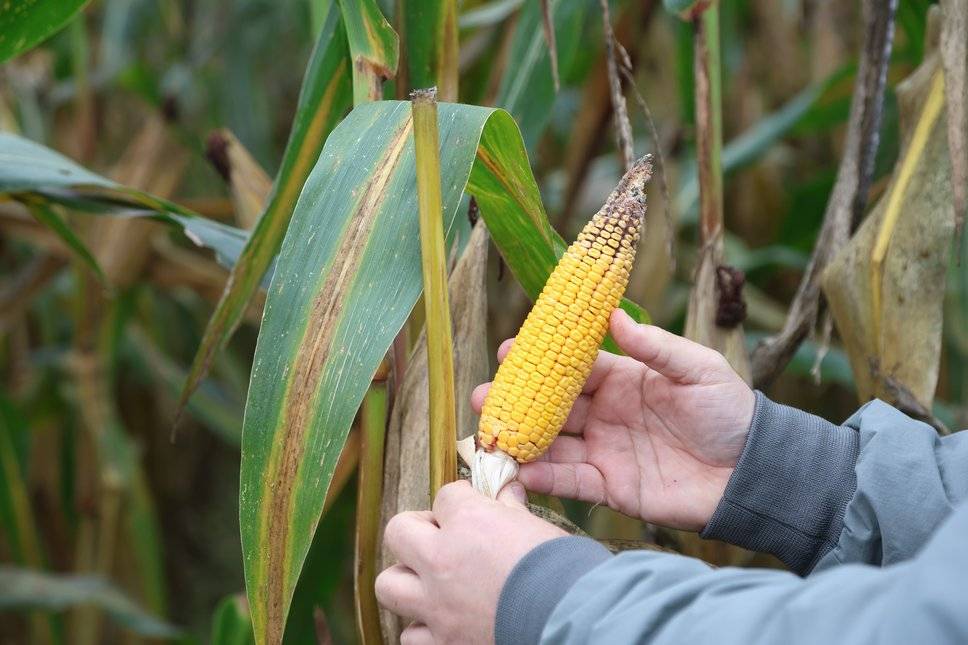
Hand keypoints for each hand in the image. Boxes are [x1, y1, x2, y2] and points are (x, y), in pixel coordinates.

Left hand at [376, 480, 565, 643]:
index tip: (474, 507)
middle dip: (416, 530)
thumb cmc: (564, 569)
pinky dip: (422, 627)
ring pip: (388, 585)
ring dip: (407, 580)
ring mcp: (438, 605)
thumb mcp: (539, 528)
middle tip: (438, 537)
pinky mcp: (444, 642)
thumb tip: (507, 492)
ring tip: (431, 581)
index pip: (446, 495)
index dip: (461, 500)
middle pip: (398, 530)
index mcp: (469, 522)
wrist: (574, 620)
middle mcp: (443, 560)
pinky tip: (443, 619)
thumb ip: (512, 511)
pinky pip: (410, 635)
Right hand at [472, 308, 754, 530]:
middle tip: (483, 396)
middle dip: (515, 401)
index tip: (508, 352)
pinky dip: (545, 478)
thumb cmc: (730, 413)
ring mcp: (605, 451)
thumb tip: (614, 316)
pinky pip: (571, 482)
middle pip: (551, 405)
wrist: (751, 473)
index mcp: (623, 380)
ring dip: (520, 440)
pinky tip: (520, 470)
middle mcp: (606, 414)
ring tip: (487, 435)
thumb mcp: (698, 370)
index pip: (573, 367)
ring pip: (553, 444)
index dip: (540, 360)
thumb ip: (656, 347)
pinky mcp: (611, 487)